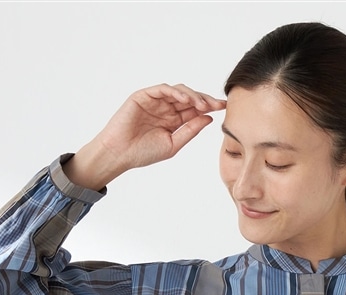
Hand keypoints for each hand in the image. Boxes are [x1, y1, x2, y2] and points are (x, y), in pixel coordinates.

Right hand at [63, 84, 225, 189]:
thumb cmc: (143, 153)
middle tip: (219, 105)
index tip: (226, 109)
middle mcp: (166, 108)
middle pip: (190, 98)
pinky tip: (186, 100)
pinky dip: (175, 92)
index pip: (195, 110)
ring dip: (193, 96)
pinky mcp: (143, 95)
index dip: (210, 107)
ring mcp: (155, 101)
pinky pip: (162, 89)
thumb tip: (209, 118)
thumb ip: (190, 131)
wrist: (119, 154)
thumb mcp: (173, 144)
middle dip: (206, 100)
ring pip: (179, 91)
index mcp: (173, 120)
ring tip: (203, 105)